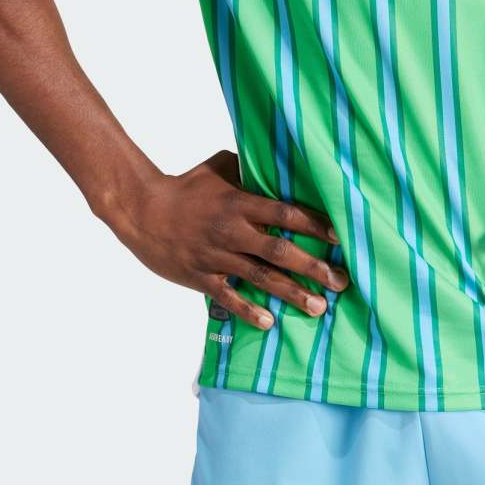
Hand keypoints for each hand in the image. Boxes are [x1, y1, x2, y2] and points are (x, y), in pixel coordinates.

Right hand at [109, 149, 348, 328]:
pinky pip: (228, 297)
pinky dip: (248, 310)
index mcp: (240, 203)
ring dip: (292, 293)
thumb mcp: (219, 167)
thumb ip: (249, 168)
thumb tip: (277, 163)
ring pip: (261, 277)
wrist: (143, 210)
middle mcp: (232, 231)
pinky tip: (269, 322)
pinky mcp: (201, 277)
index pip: (285, 213)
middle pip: (280, 250)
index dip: (315, 225)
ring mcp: (217, 256)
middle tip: (342, 280)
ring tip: (319, 307)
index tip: (340, 236)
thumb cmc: (186, 186)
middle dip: (314, 267)